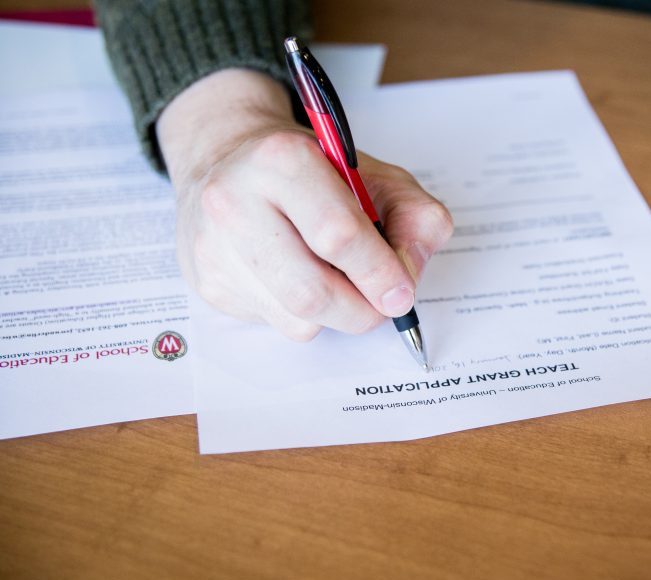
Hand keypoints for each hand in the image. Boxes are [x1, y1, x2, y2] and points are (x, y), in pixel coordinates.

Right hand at [157, 69, 453, 339]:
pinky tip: (300, 276)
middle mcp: (235, 202)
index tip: (401, 292)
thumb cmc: (309, 170)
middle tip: (381, 305)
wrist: (228, 158)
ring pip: (296, 319)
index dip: (379, 273)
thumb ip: (414, 216)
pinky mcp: (209, 283)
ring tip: (339, 279)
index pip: (337, 234)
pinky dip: (305, 314)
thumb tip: (409, 275)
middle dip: (360, 310)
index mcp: (282, 160)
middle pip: (312, 292)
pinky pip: (274, 323)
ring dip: (335, 315)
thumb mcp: (375, 175)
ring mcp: (215, 248)